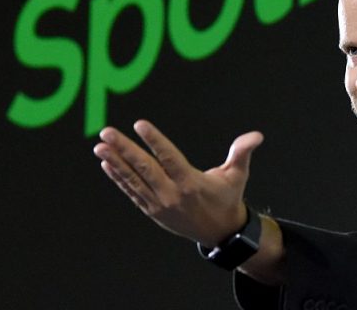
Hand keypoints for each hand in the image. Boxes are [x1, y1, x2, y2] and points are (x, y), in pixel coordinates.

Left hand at [93, 119, 263, 246]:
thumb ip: (242, 153)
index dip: (154, 140)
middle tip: (107, 132)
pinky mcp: (152, 210)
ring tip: (99, 147)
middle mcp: (172, 194)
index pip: (169, 158)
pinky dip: (118, 178)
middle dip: (124, 149)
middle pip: (144, 168)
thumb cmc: (227, 198)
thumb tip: (257, 135)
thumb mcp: (237, 176)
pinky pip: (132, 192)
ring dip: (115, 163)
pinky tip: (106, 164)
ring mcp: (159, 204)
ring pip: (133, 180)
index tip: (140, 124)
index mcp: (191, 183)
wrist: (220, 233)